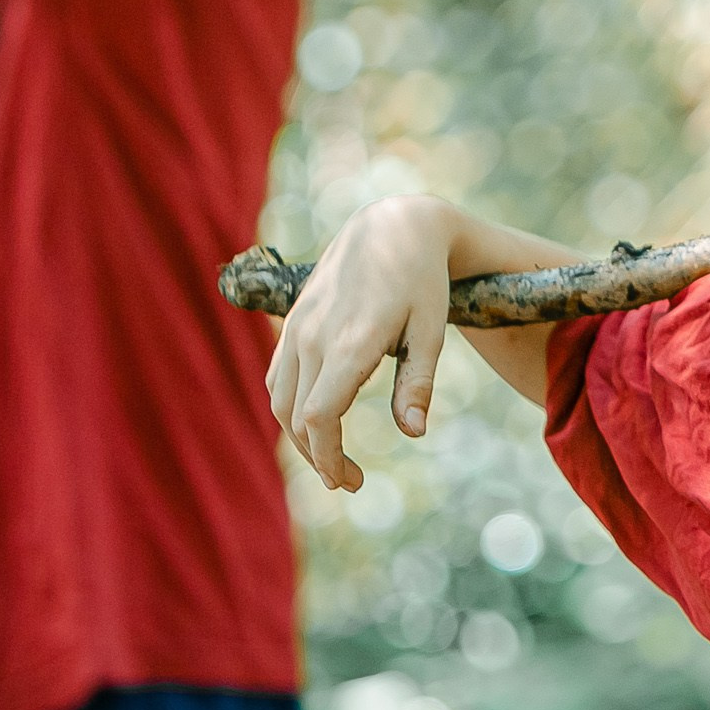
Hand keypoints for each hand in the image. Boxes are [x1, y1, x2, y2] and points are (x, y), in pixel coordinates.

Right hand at [266, 196, 459, 490]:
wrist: (391, 227)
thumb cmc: (421, 282)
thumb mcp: (432, 331)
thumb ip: (419, 384)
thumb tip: (414, 434)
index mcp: (350, 342)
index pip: (319, 417)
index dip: (329, 458)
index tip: (351, 482)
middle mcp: (314, 336)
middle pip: (295, 417)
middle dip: (319, 458)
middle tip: (352, 482)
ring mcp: (297, 328)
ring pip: (280, 400)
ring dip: (301, 438)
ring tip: (334, 460)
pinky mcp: (292, 322)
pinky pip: (277, 377)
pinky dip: (290, 408)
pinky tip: (316, 422)